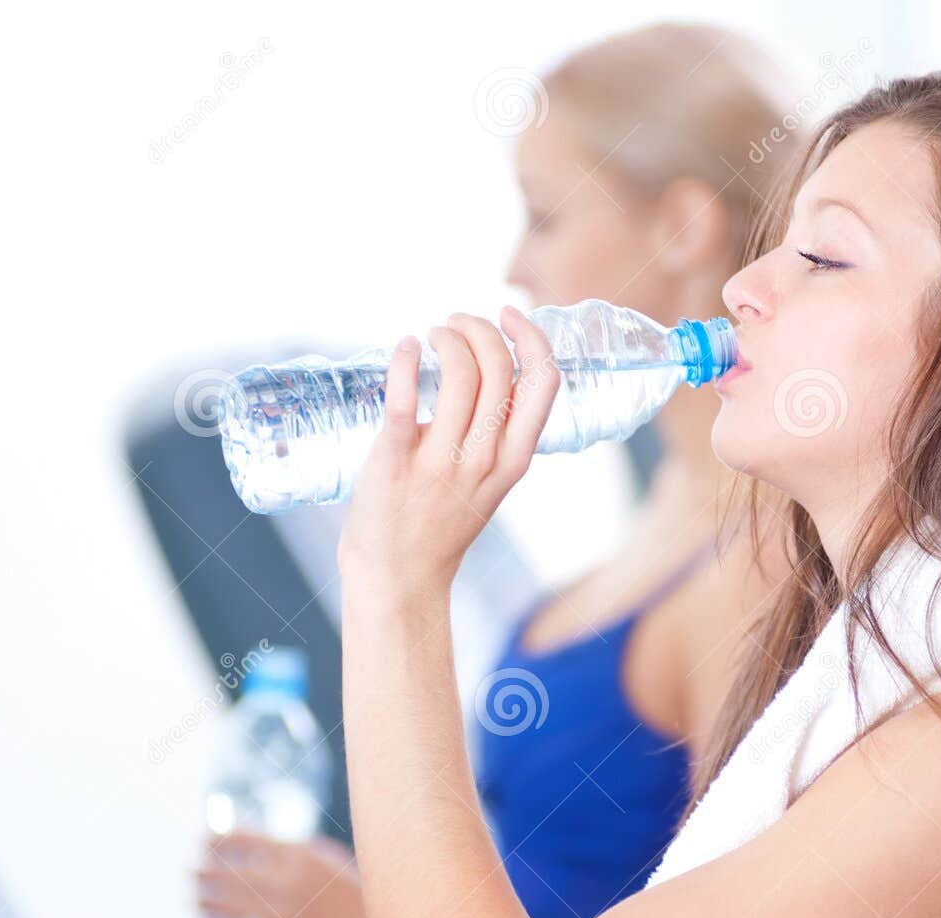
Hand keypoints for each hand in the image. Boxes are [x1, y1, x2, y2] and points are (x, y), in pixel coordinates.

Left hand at [196, 832, 373, 917]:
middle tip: (189, 869)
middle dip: (203, 869)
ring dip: (204, 898)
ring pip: (229, 904)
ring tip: (192, 894)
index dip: (217, 839)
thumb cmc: (353, 885)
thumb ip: (290, 849)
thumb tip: (250, 844)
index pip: (244, 840)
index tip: (202, 840)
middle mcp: (287, 880)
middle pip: (229, 872)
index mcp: (298, 853)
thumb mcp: (325, 855)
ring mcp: (284, 912)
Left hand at [337, 306, 561, 594]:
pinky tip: (405, 347)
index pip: (544, 383)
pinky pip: (404, 398)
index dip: (531, 337)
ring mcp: (442, 462)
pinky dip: (405, 361)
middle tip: (455, 323)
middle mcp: (484, 458)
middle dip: (480, 328)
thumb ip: (495, 436)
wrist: (399, 578)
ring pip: (459, 374)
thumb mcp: (489, 482)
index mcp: (514, 459)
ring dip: (446, 337)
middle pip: (500, 368)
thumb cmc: (439, 525)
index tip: (509, 315)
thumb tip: (485, 374)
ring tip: (431, 335)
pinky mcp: (396, 461)